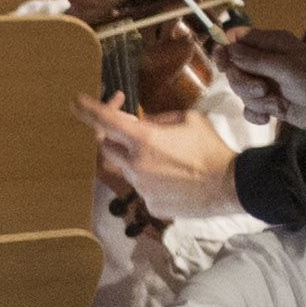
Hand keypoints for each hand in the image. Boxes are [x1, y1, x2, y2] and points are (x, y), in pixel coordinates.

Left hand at [76, 94, 242, 222]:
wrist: (230, 185)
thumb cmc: (211, 148)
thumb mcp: (188, 119)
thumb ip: (157, 119)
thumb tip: (137, 122)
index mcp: (144, 139)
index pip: (106, 121)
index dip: (88, 109)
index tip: (75, 102)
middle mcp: (136, 164)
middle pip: (106, 148)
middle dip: (113, 138)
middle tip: (129, 131)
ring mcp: (141, 188)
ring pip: (126, 170)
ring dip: (137, 160)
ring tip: (166, 157)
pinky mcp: (150, 204)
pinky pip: (142, 188)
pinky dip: (152, 180)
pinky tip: (175, 177)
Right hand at [218, 28, 305, 126]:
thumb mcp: (286, 68)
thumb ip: (255, 59)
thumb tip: (227, 47)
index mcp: (272, 43)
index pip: (237, 39)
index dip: (225, 50)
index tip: (223, 64)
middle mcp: (267, 61)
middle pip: (234, 68)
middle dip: (243, 83)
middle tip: (262, 89)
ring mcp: (268, 82)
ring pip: (241, 90)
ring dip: (256, 100)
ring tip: (277, 103)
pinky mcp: (271, 102)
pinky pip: (250, 107)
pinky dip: (257, 113)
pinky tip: (270, 116)